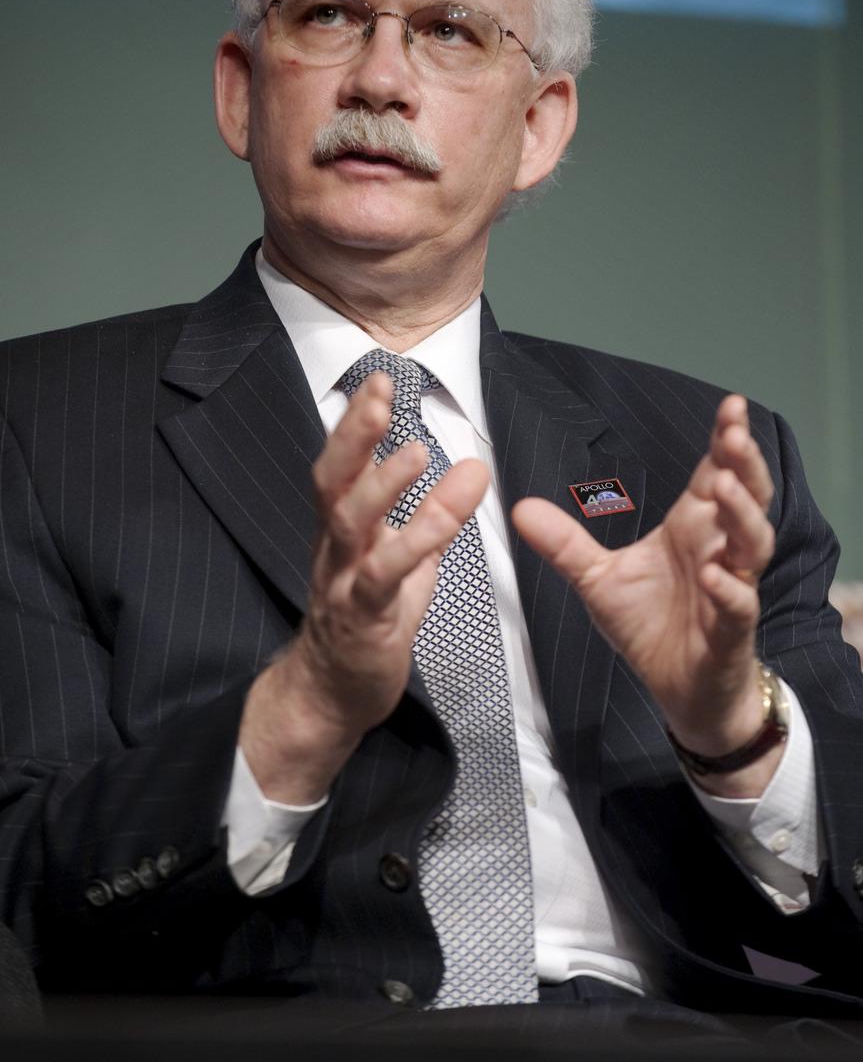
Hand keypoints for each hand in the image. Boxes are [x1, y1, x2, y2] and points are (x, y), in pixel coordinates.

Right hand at [241, 371, 487, 802]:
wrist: (332, 693)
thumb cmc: (367, 620)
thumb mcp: (402, 562)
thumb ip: (430, 519)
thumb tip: (469, 472)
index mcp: (341, 530)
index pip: (343, 466)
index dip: (358, 423)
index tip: (380, 379)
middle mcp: (333, 547)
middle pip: (333, 481)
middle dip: (354, 434)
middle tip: (378, 392)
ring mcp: (342, 581)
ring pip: (350, 524)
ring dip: (381, 485)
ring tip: (415, 451)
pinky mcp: (362, 618)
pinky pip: (383, 578)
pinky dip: (411, 546)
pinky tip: (440, 525)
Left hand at [512, 396, 778, 793]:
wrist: (678, 690)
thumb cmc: (650, 627)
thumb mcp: (597, 580)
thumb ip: (564, 543)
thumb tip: (519, 507)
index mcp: (692, 529)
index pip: (715, 474)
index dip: (726, 442)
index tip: (729, 407)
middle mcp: (719, 550)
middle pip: (746, 498)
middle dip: (744, 465)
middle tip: (734, 436)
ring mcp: (733, 588)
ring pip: (752, 544)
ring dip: (741, 514)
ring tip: (722, 488)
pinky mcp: (733, 630)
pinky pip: (739, 605)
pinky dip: (731, 589)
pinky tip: (715, 576)